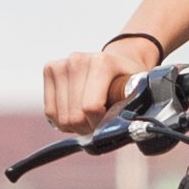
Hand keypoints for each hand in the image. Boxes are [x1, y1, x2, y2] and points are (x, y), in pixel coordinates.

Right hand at [40, 36, 156, 133]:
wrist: (116, 61)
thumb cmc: (127, 81)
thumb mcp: (138, 92)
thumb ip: (133, 107)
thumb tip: (130, 128)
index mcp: (101, 63)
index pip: (90, 108)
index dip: (100, 123)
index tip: (109, 120)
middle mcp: (78, 60)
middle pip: (74, 116)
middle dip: (87, 127)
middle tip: (99, 121)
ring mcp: (61, 64)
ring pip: (60, 117)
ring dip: (75, 126)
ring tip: (88, 117)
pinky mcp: (49, 69)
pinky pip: (49, 111)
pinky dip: (62, 120)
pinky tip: (75, 113)